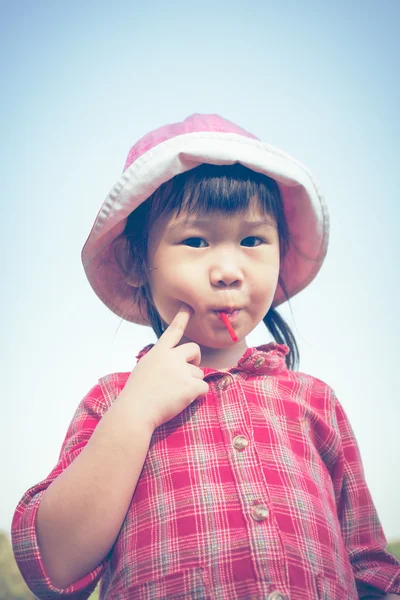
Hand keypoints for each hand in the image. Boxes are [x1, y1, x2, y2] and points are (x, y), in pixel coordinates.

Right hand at [123, 304, 208, 429]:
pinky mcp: (190, 386)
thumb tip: (173, 367)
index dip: (182, 317)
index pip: (173, 331)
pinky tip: (181, 402)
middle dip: (196, 359)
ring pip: (199, 373)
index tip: (189, 306)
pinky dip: (196, 396)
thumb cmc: (136, 396)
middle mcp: (172, 357)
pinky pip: (203, 388)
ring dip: (191, 384)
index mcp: (158, 352)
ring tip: (173, 395)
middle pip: (195, 349)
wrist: (135, 412)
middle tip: (188, 373)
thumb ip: (159, 363)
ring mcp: (182, 371)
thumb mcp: (143, 370)